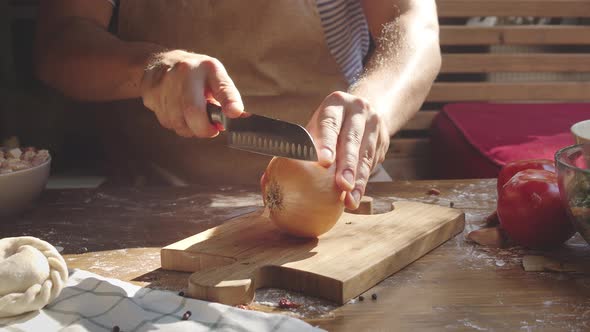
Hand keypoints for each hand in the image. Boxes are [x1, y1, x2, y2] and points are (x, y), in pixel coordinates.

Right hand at [140, 50, 243, 137]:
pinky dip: (176, 124)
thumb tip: (238, 116)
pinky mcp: (151, 95)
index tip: (234, 113)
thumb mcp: (215, 78)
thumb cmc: (194, 74)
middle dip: (203, 129)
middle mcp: (185, 72)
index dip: (229, 101)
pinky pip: (166, 122)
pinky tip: (178, 113)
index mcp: (207, 67)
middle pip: (193, 111)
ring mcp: (165, 83)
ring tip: (192, 116)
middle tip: (210, 130)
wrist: (158, 62)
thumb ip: (227, 97)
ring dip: (189, 128)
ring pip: (178, 123)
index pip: (221, 86)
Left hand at [307, 91, 389, 209]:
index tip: (324, 162)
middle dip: (347, 165)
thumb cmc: (330, 124)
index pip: (330, 123)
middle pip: (351, 140)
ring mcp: (373, 124)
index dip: (327, 143)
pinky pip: (372, 163)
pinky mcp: (383, 140)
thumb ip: (303, 145)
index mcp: (336, 103)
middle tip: (342, 185)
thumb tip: (273, 176)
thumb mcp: (317, 125)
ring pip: (365, 155)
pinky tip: (355, 196)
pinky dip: (363, 182)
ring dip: (358, 180)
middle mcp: (357, 110)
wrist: (363, 111)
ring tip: (350, 199)